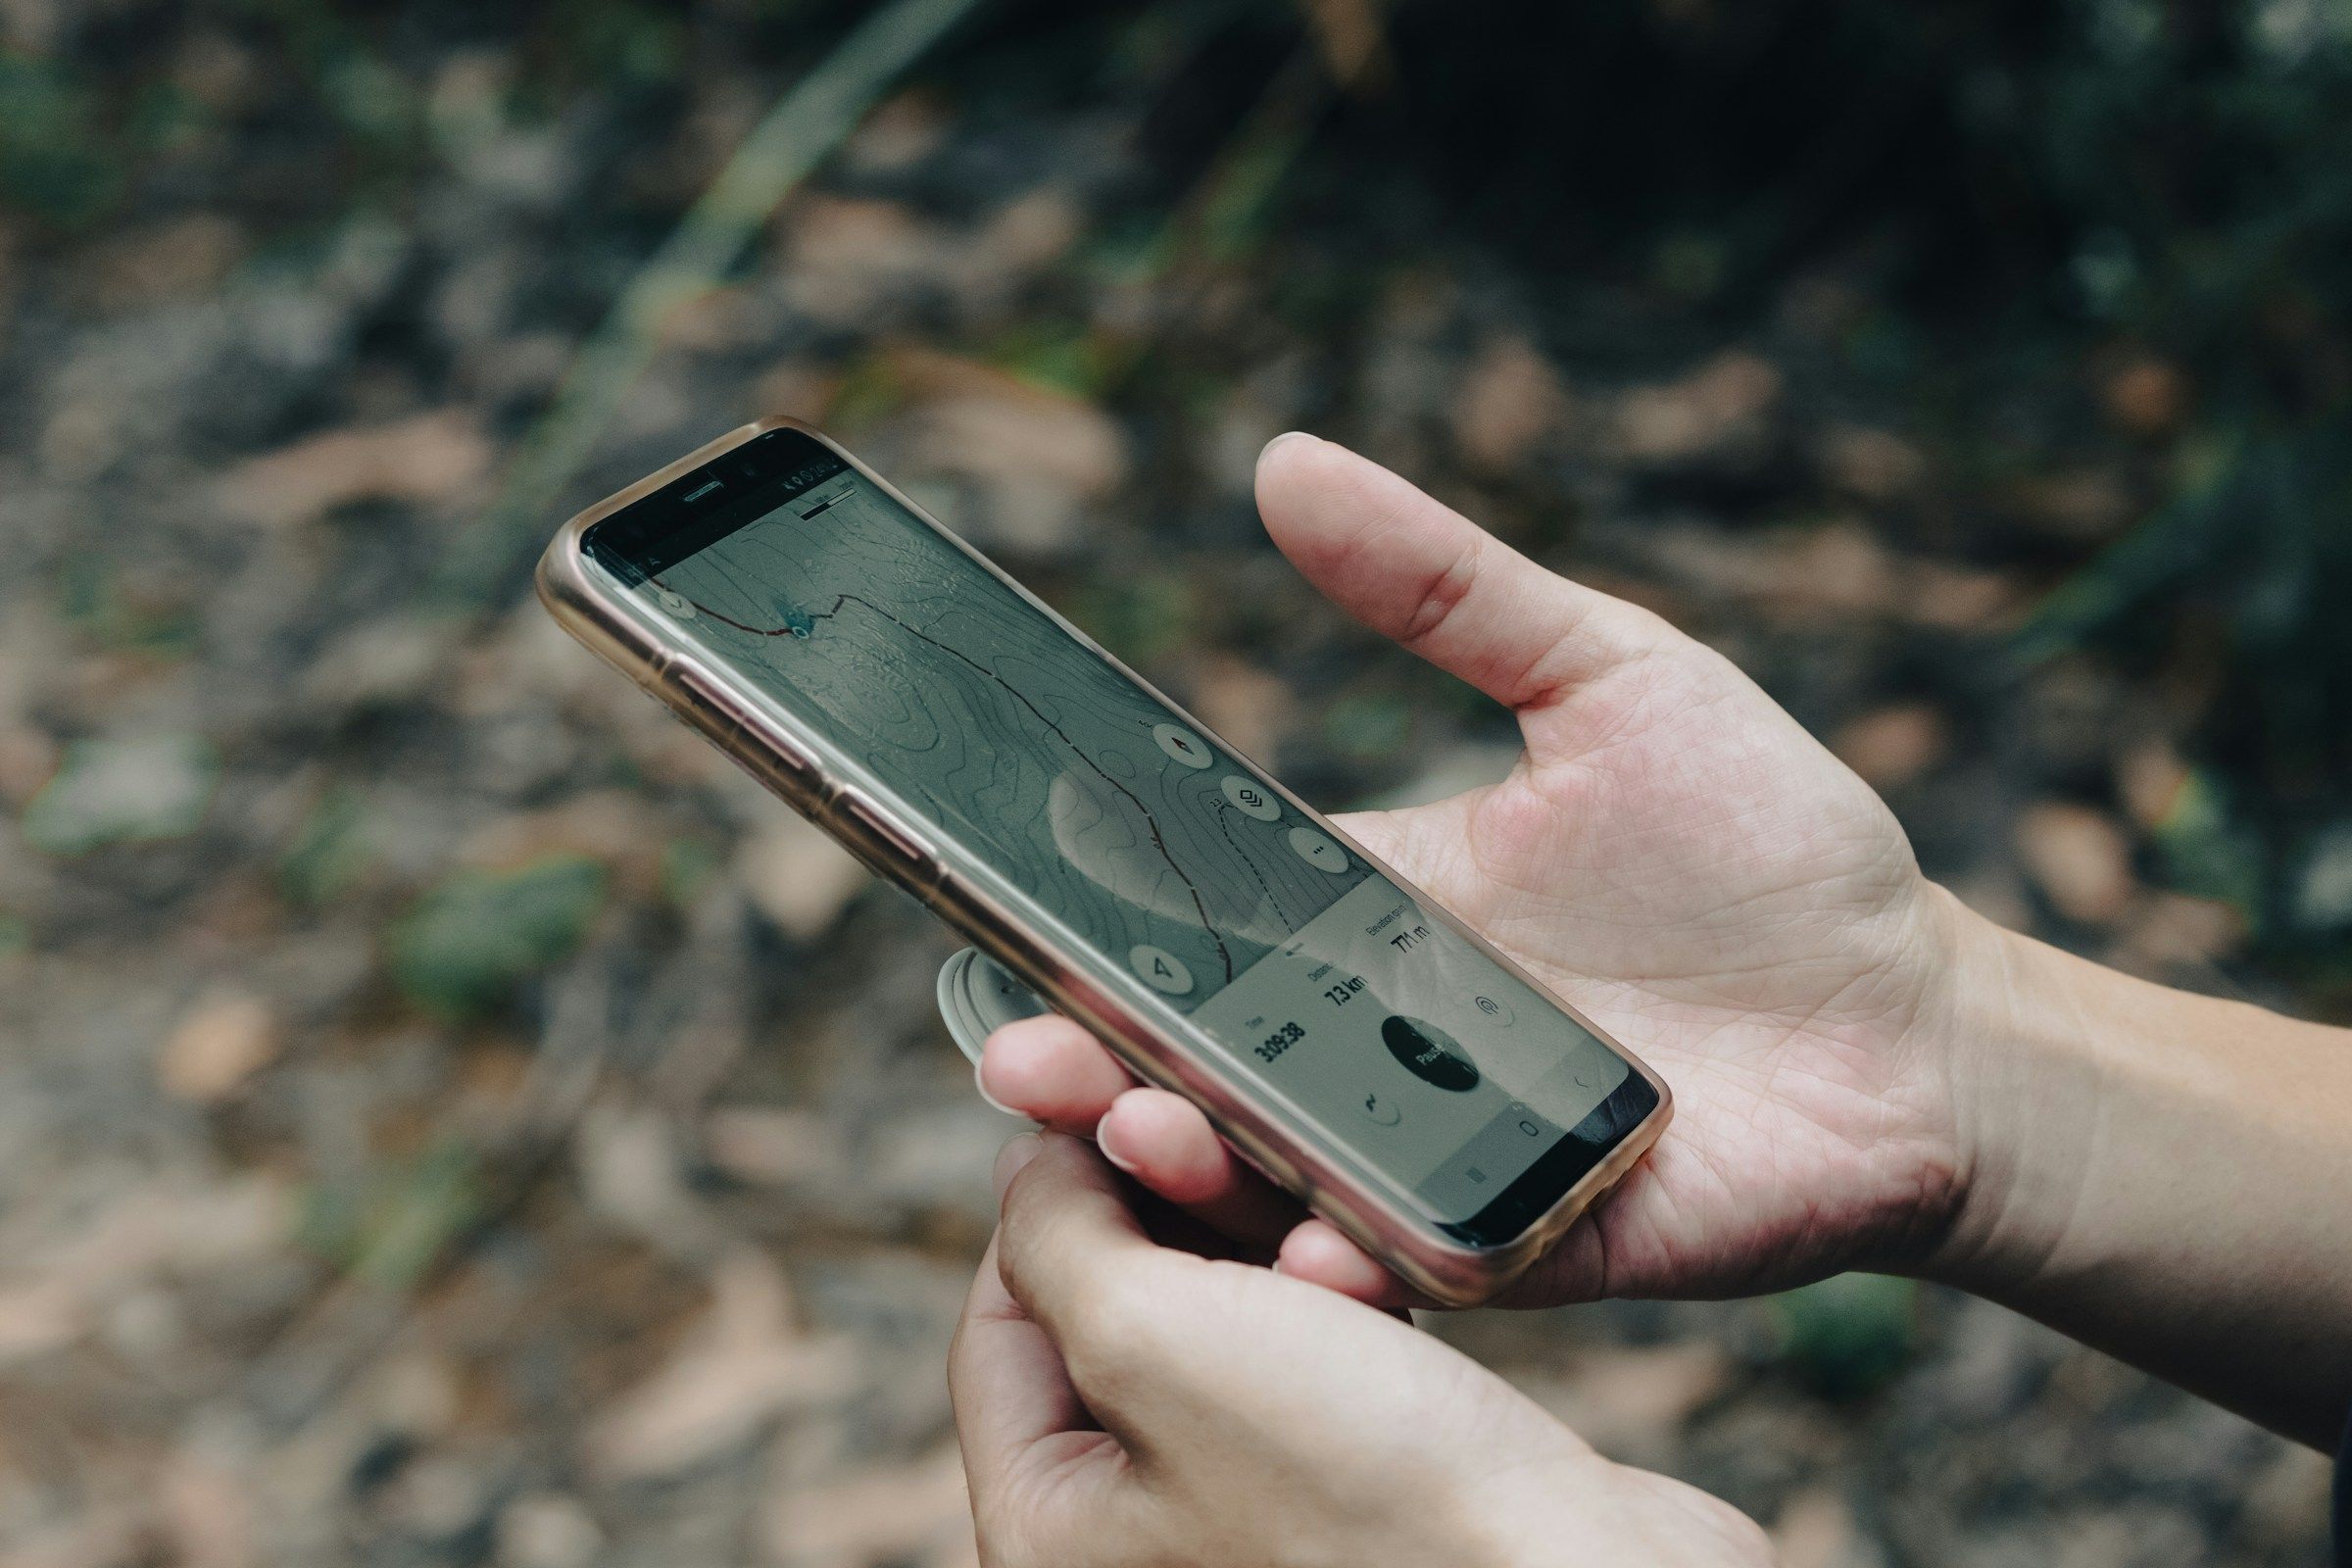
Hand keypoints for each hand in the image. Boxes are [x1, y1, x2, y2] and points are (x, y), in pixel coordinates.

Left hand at [950, 1133, 1771, 1567]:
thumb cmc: (1372, 1503)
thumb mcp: (1155, 1339)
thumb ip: (1060, 1239)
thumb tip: (1029, 1167)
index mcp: (1050, 1536)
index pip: (999, 1323)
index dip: (1054, 1204)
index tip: (1118, 1114)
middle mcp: (1141, 1540)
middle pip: (1115, 1319)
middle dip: (1176, 1220)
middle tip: (1225, 1138)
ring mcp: (1253, 1524)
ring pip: (1228, 1328)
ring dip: (1271, 1251)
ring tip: (1316, 1209)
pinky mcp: (1360, 1499)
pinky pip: (1320, 1361)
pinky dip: (1342, 1302)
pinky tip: (1376, 1265)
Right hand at [982, 432, 1981, 1306]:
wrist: (1919, 1018)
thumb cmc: (1767, 841)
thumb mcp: (1608, 676)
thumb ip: (1445, 585)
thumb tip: (1284, 462)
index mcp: (1365, 913)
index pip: (1185, 923)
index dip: (1082, 928)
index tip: (992, 918)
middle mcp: (1372, 1044)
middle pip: (1190, 1061)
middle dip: (1086, 1067)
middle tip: (1025, 1054)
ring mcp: (1433, 1154)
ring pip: (1266, 1178)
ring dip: (1183, 1168)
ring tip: (1141, 1130)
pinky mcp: (1516, 1247)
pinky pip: (1399, 1271)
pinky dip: (1336, 1270)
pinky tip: (1304, 1245)